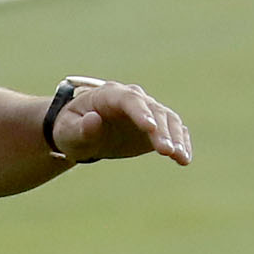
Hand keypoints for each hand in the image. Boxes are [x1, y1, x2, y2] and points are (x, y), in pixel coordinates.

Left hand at [53, 80, 191, 167]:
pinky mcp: (156, 127)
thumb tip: (93, 120)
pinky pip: (174, 131)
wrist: (80, 131)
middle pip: (153, 110)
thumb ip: (80, 128)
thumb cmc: (71, 130)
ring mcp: (147, 111)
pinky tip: (184, 159)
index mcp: (110, 95)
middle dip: (162, 131)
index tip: (150, 129)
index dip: (141, 113)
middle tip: (167, 152)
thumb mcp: (68, 132)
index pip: (130, 100)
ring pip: (168, 120)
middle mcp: (133, 99)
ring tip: (181, 158)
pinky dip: (181, 143)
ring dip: (176, 138)